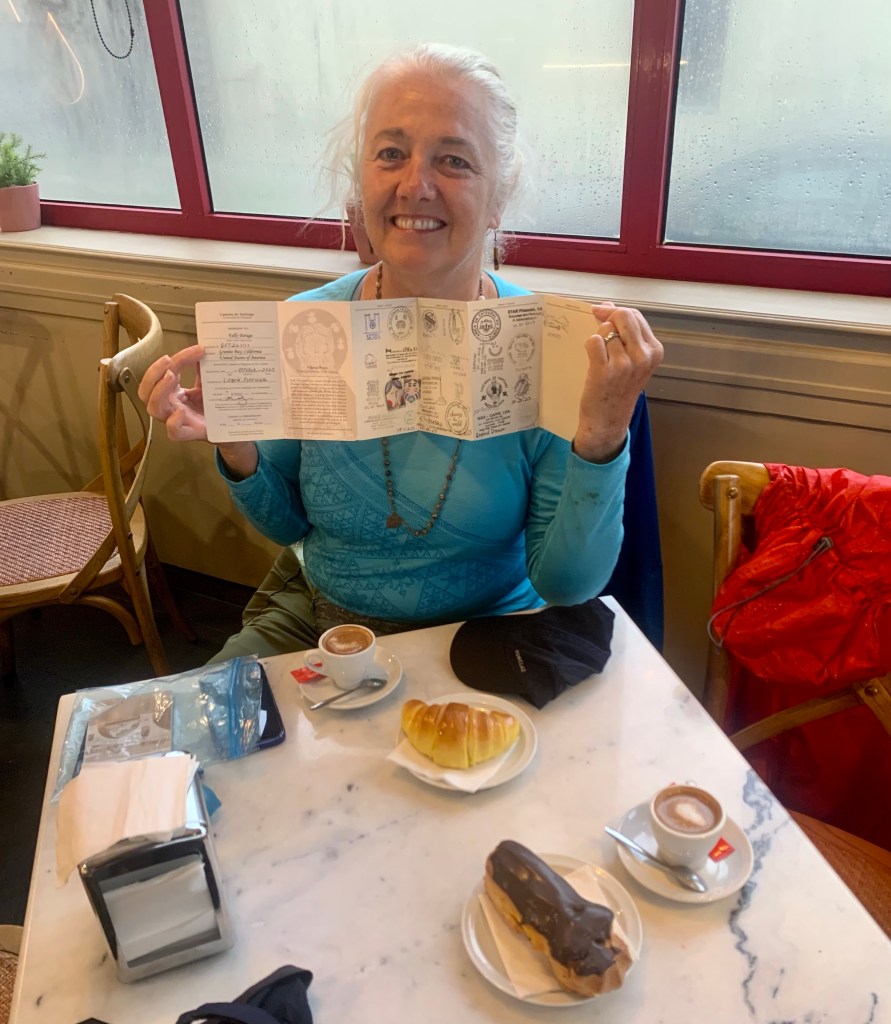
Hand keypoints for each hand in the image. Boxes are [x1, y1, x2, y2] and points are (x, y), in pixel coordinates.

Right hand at [138, 344, 207, 440]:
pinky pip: (173, 432)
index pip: (165, 372)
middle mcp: (169, 405)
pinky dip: (173, 422)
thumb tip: (204, 347)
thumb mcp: (207, 384)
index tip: (199, 349)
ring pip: (154, 408)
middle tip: (169, 360)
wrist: (228, 428)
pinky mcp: (188, 433)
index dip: (178, 358)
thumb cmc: (212, 407)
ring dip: (159, 390)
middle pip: (146, 392)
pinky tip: (180, 411)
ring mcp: (176, 419)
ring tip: (172, 376)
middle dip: (153, 373)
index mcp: (171, 392)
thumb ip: (203, 369)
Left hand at [572, 302, 663, 462]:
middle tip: (597, 328)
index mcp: (654, 351)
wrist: (608, 420)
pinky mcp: (604, 371)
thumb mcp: (632, 360)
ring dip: (599, 339)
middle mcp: (643, 356)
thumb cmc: (618, 389)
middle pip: (623, 316)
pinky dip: (589, 346)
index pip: (635, 315)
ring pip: (606, 330)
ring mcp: (625, 364)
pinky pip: (593, 342)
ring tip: (601, 358)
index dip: (615, 312)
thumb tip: (607, 306)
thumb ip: (624, 331)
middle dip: (606, 317)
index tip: (602, 314)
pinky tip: (593, 360)